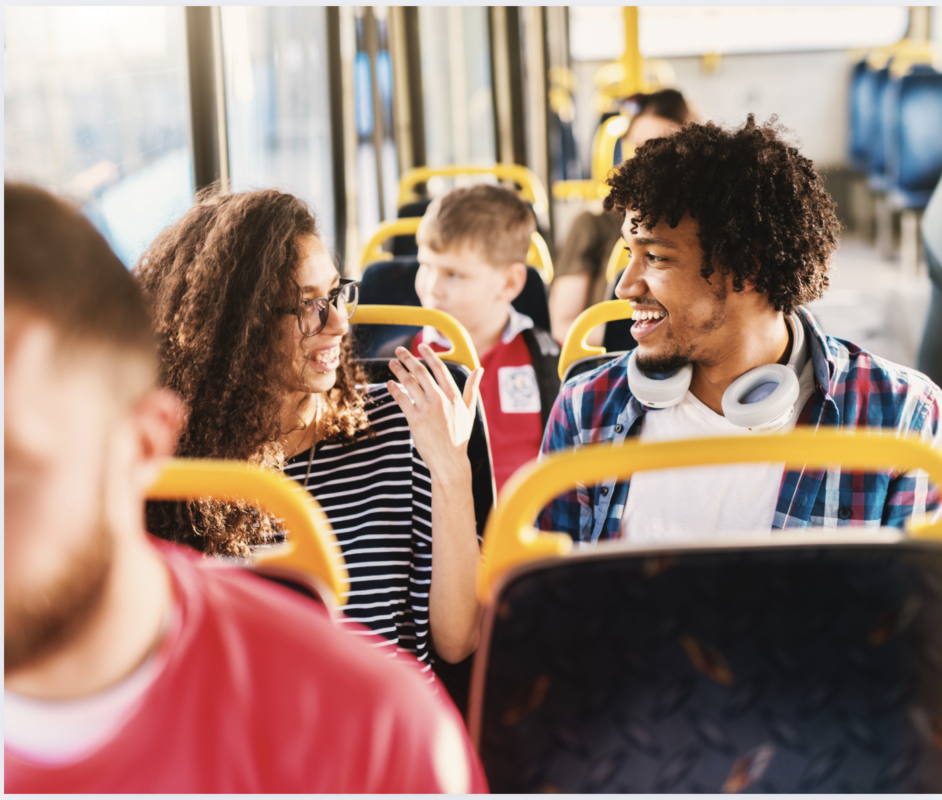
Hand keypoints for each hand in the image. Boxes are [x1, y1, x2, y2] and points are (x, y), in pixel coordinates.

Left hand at [387, 344, 483, 479]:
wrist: (449, 460)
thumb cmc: (460, 437)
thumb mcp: (469, 410)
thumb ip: (472, 388)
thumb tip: (480, 370)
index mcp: (453, 395)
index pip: (439, 368)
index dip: (429, 355)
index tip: (421, 346)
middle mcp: (440, 398)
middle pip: (421, 372)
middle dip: (408, 358)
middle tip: (399, 351)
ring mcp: (427, 408)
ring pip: (409, 383)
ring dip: (399, 370)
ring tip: (391, 363)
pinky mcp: (414, 419)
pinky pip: (402, 399)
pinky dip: (394, 389)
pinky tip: (389, 383)